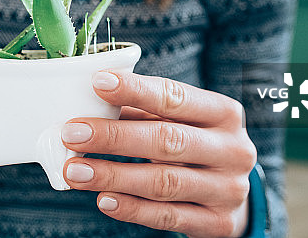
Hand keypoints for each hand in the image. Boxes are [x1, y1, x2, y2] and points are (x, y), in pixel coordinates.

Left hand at [61, 72, 256, 237]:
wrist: (234, 192)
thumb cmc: (197, 143)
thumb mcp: (181, 120)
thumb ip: (143, 111)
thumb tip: (90, 102)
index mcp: (224, 113)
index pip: (175, 97)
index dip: (135, 90)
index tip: (97, 83)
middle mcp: (232, 150)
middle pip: (167, 140)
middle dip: (114, 136)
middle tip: (73, 133)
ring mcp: (228, 189)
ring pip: (163, 182)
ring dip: (113, 175)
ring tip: (76, 170)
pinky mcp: (219, 223)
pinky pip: (167, 217)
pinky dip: (132, 208)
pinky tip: (103, 199)